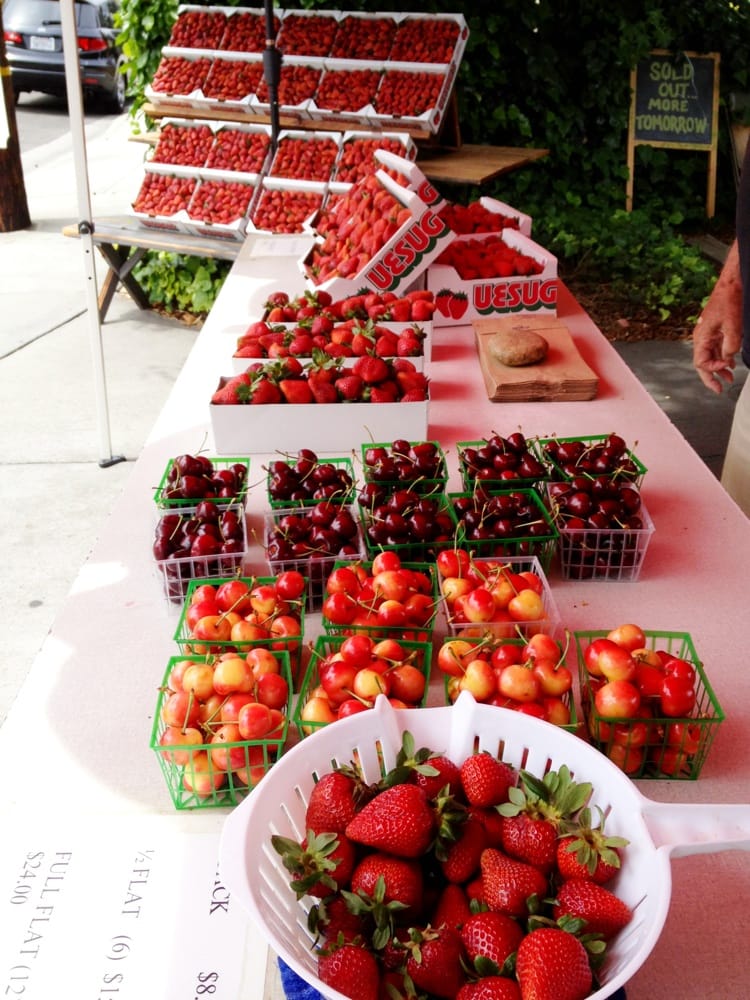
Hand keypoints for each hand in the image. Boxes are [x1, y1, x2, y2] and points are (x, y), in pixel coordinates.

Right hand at [692, 241, 742, 393]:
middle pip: (703, 363)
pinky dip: (723, 357)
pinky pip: (716, 348)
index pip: (701, 363)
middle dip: (712, 377)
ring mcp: (709, 333)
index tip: (728, 369)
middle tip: (719, 389)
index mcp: (701, 337)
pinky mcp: (716, 329)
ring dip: (720, 367)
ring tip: (729, 378)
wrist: (732, 283)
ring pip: (711, 356)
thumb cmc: (728, 300)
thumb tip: (728, 358)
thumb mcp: (733, 326)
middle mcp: (702, 337)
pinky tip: (731, 362)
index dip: (714, 369)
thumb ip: (730, 346)